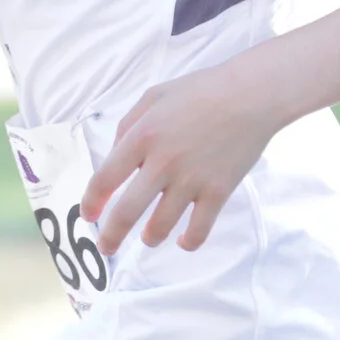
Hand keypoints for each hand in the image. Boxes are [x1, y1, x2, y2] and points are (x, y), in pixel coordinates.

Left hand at [81, 68, 281, 254]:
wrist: (251, 94)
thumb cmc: (201, 91)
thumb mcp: (154, 97)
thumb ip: (128, 126)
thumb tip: (114, 155)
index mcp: (142, 136)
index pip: (104, 178)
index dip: (91, 202)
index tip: (88, 215)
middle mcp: (163, 162)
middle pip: (127, 212)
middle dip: (111, 237)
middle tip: (107, 248)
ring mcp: (192, 179)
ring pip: (160, 226)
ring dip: (149, 238)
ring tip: (148, 238)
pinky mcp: (218, 191)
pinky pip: (199, 230)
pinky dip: (188, 242)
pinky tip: (183, 241)